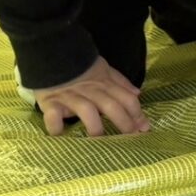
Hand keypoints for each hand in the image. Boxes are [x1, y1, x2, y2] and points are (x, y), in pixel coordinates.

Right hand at [33, 55, 151, 136]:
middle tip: (131, 138)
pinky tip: (61, 136)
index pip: (126, 98)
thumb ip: (120, 82)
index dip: (137, 113)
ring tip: (99, 141)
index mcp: (104, 83)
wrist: (52, 54)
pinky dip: (56, 126)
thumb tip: (137, 94)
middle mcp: (90, 91)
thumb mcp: (104, 69)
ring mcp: (70, 97)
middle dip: (123, 122)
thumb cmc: (81, 67)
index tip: (145, 128)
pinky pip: (54, 116)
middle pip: (111, 106)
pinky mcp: (51, 103)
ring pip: (87, 111)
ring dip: (95, 127)